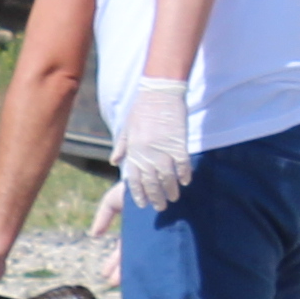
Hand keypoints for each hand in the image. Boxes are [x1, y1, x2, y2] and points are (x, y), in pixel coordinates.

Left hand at [116, 88, 193, 215]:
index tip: (142, 204)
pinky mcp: (178, 143)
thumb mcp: (127, 128)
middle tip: (160, 207)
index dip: (138, 193)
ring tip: (173, 198)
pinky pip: (182, 165)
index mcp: (133, 150)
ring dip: (170, 190)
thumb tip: (114, 162)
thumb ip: (122, 147)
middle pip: (150, 182)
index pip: (133, 178)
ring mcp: (162, 149)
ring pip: (166, 177)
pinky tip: (186, 182)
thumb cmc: (142, 108)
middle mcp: (146, 153)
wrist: (159, 91)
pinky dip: (184, 175)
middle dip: (155, 197)